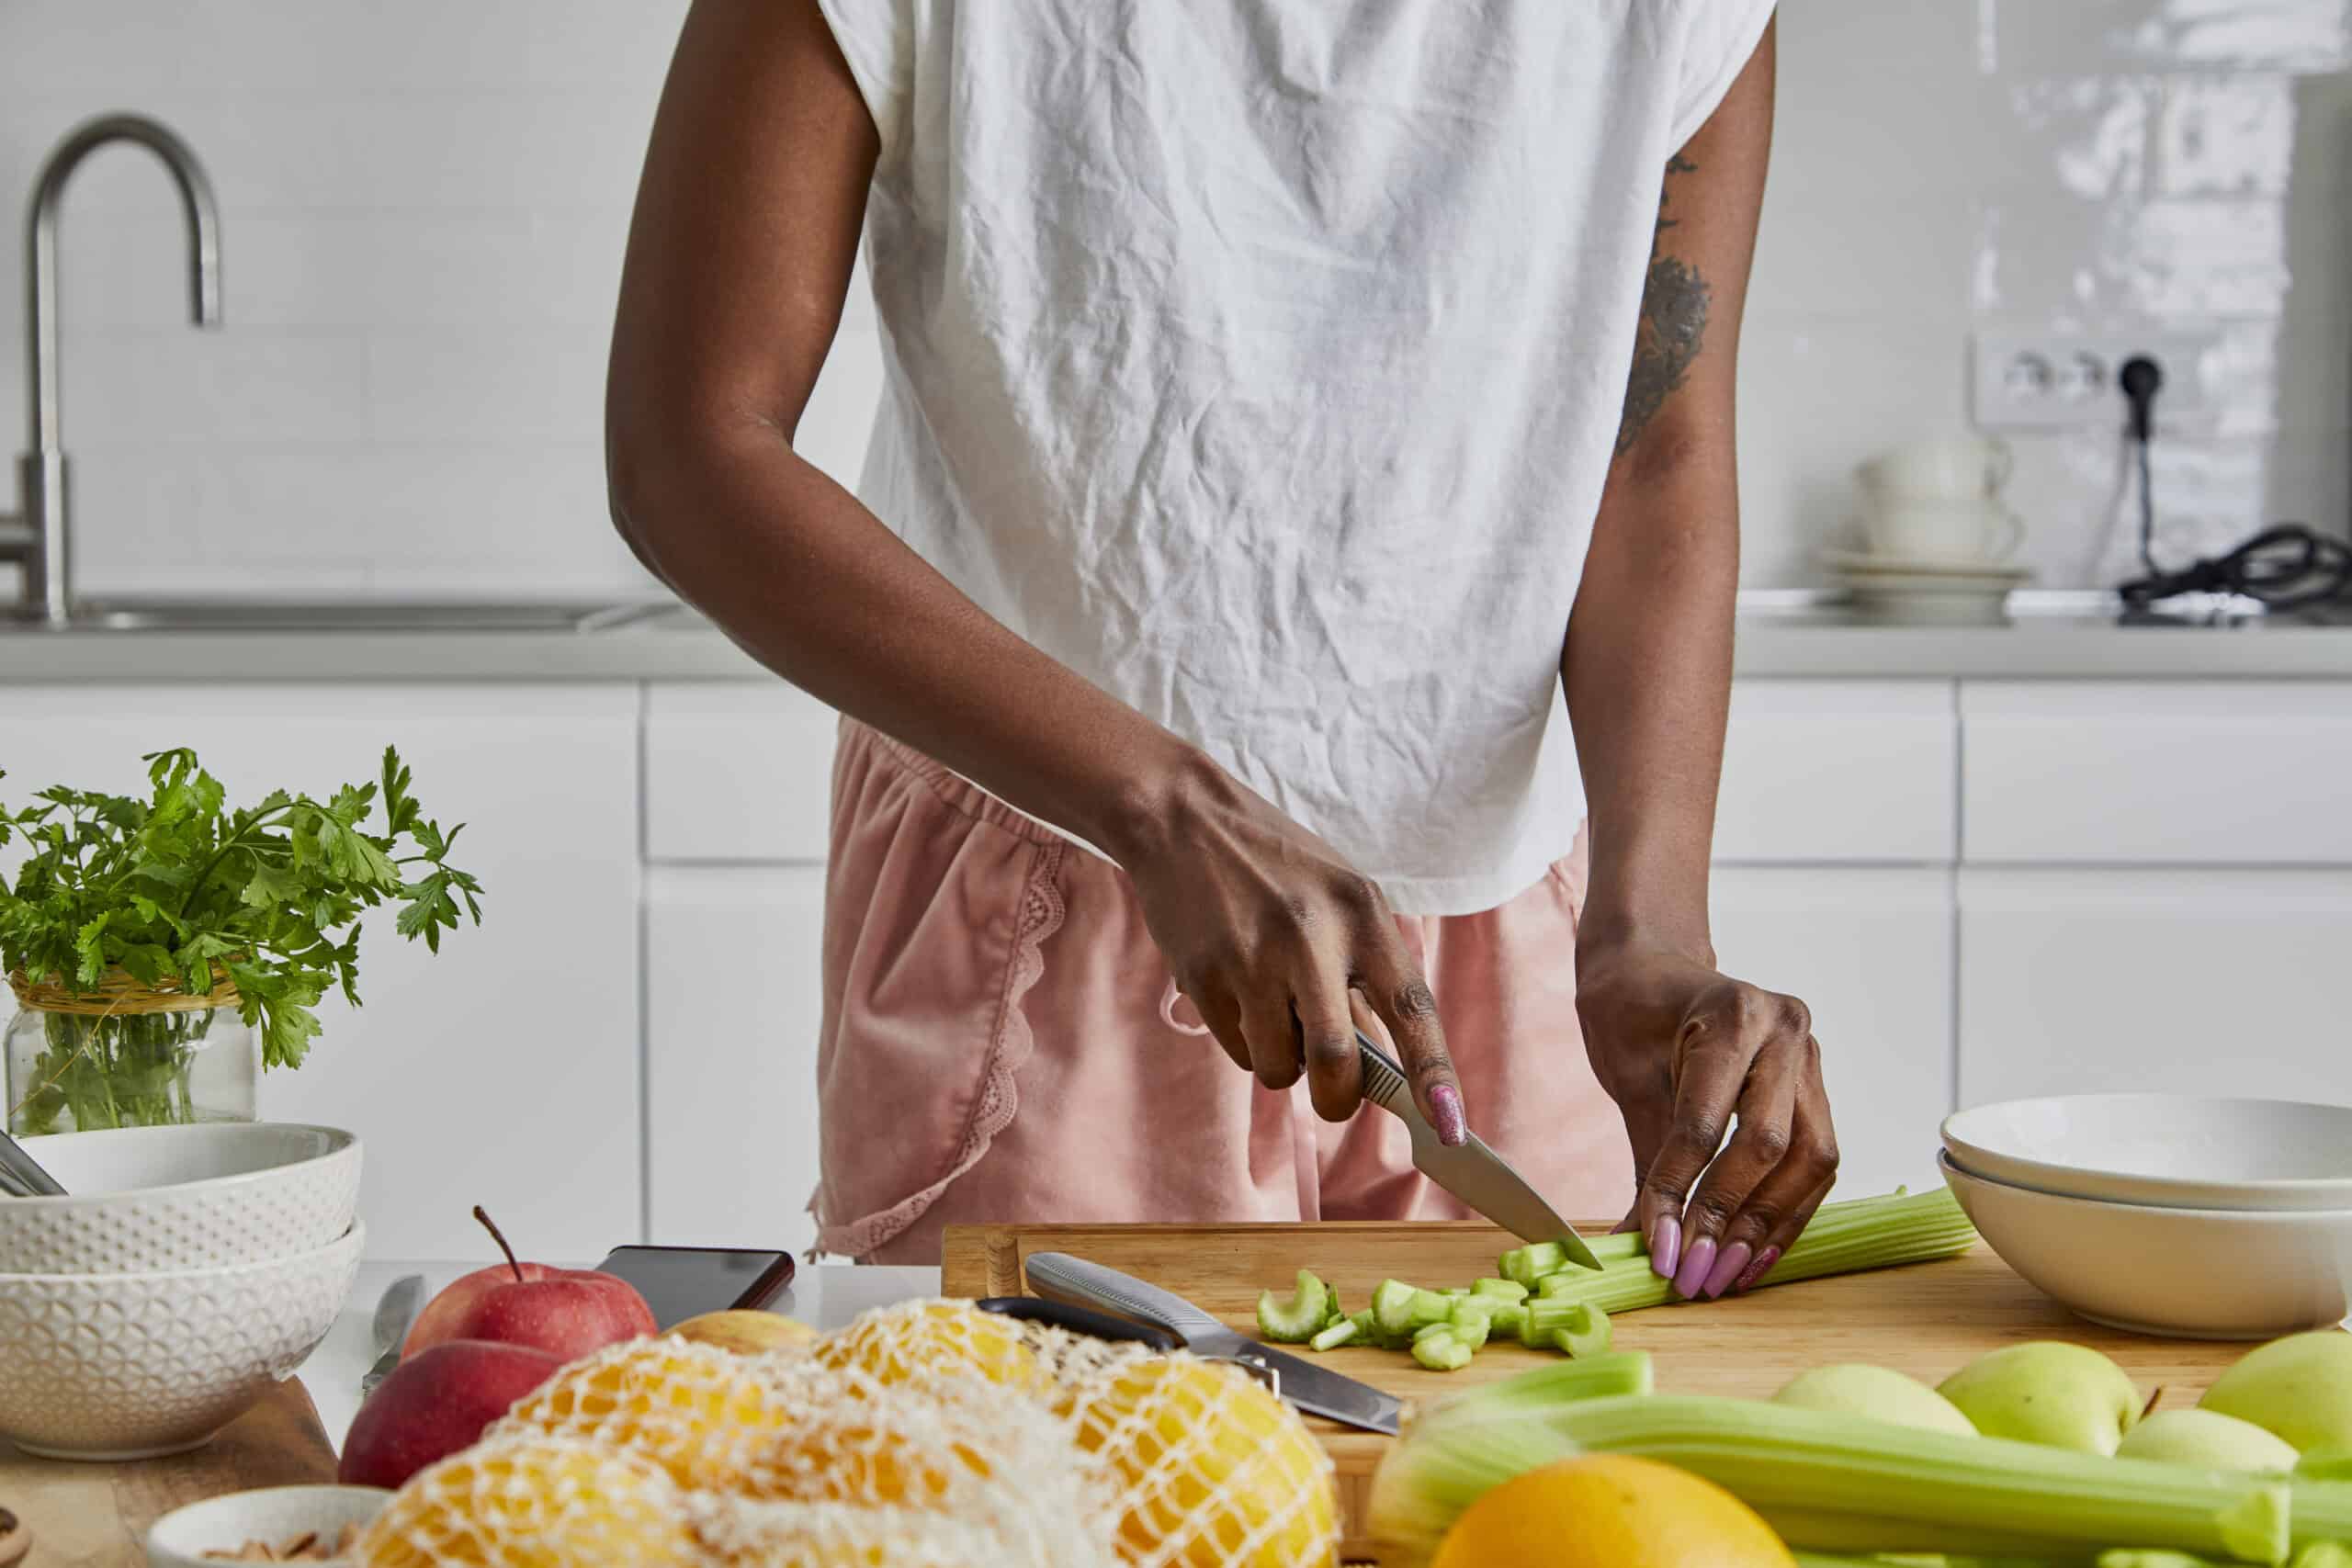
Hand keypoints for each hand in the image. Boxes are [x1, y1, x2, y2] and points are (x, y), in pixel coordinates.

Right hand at [1110, 754, 1466, 1143]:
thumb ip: (1363, 973)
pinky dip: (1247, 1044)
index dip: (1434, 1073)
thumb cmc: (1276, 865)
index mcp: (1360, 912)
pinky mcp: (1203, 975)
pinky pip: (1238, 1050)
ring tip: (1274, 1013)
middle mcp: (1309, 936)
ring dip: (1284, 1064)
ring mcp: (1251, 957)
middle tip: (1334, 1098)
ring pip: (1280, 1066)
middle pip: (1336, 1059)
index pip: (1411, 1007)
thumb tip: (1377, 1063)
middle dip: (1339, 1099)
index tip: (1451, 1125)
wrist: (1183, 819)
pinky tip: (1239, 993)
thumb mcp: (1337, 898)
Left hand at [1575, 944, 1837, 1299]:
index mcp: (1733, 1014)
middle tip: (1696, 1275)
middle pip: (1772, 1145)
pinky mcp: (1816, 1086)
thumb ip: (1646, 1160)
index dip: (1682, 1192)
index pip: (1708, 1123)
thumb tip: (1638, 1244)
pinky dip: (1786, 1211)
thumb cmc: (1633, 1012)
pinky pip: (1814, 1161)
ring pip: (1810, 1160)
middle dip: (1730, 1219)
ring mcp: (1811, 1057)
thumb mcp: (1627, 1077)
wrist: (1655, 967)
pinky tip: (1755, 1252)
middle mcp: (1786, 1031)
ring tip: (1726, 1275)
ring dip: (1767, 1226)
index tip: (1661, 1249)